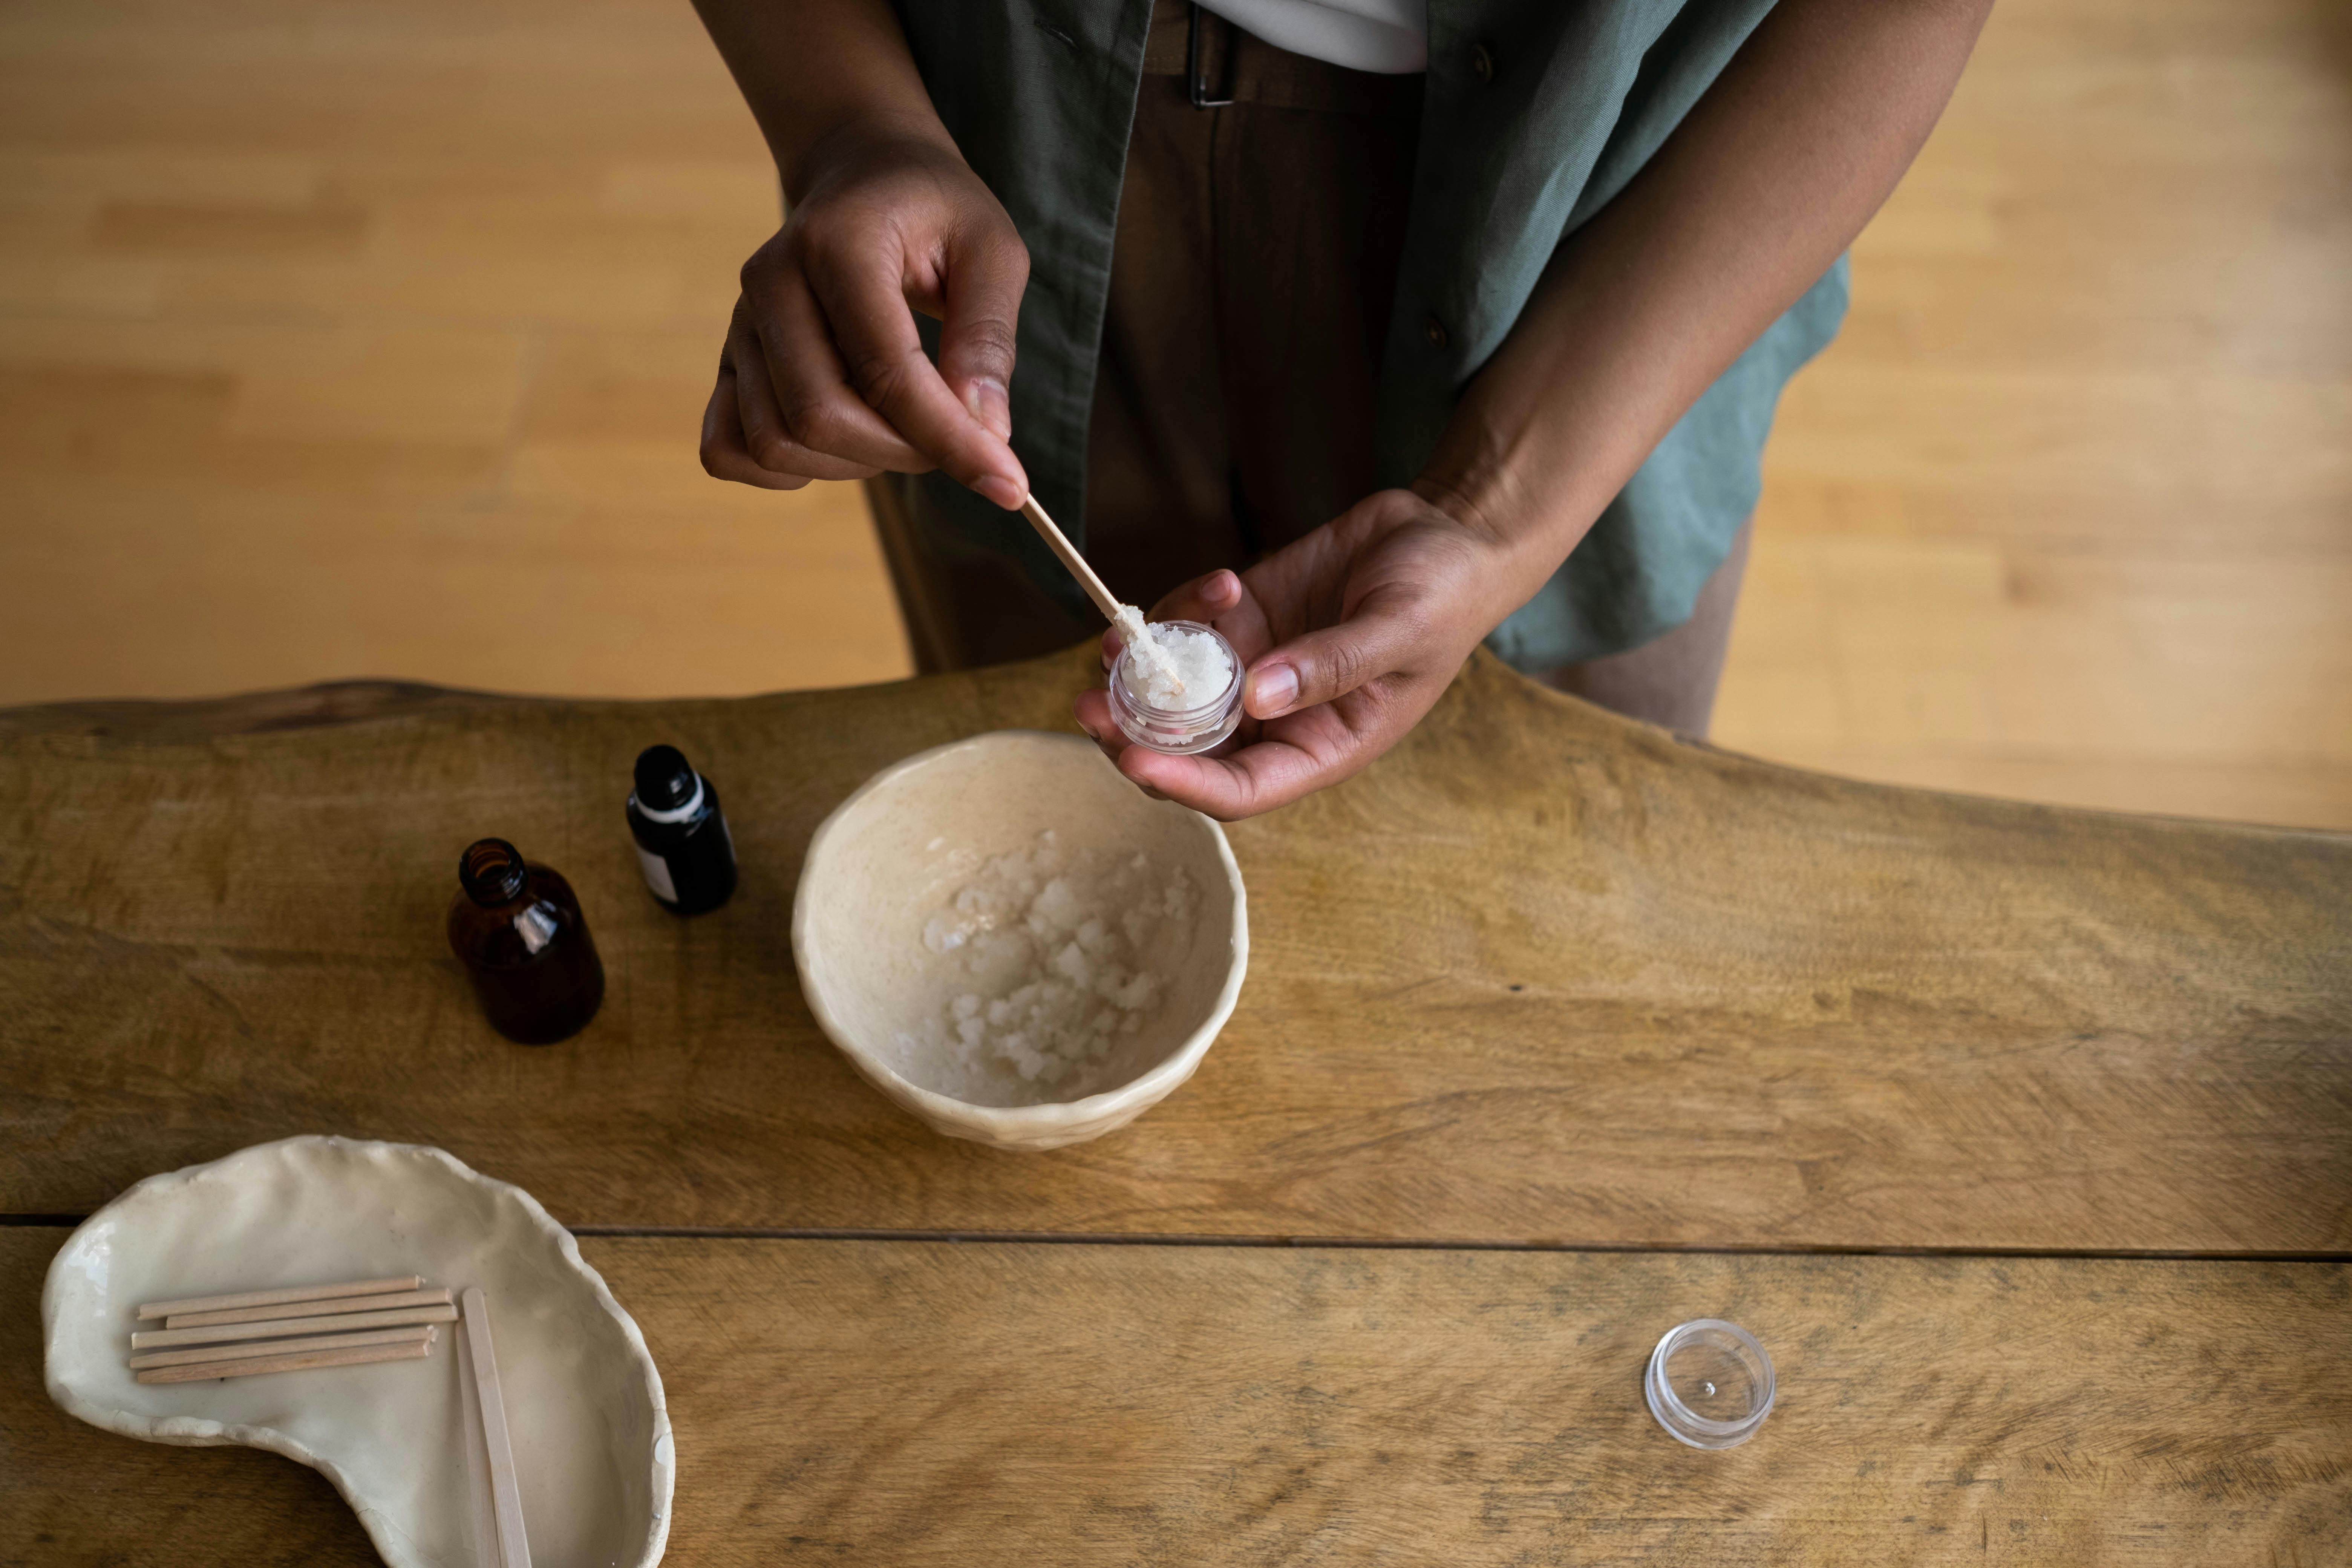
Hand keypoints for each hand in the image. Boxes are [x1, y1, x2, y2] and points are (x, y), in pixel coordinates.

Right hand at [699, 124, 1029, 506]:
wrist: (865, 175)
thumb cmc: (934, 211)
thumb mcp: (992, 250)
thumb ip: (989, 337)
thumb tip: (988, 434)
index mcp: (837, 243)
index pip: (886, 372)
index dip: (950, 440)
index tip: (1010, 485)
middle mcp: (771, 283)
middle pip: (820, 417)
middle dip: (903, 453)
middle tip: (959, 439)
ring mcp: (740, 325)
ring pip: (778, 442)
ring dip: (855, 464)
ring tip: (905, 428)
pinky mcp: (729, 361)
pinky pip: (729, 449)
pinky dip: (789, 469)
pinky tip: (843, 446)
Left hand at [1072, 489, 1535, 819]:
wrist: (1448, 529)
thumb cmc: (1445, 593)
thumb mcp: (1402, 630)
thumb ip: (1332, 665)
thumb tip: (1260, 694)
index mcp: (1324, 746)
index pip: (1242, 791)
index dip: (1186, 785)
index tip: (1134, 762)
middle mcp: (1280, 718)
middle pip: (1190, 750)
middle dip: (1133, 735)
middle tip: (1087, 703)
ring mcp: (1256, 666)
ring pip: (1176, 690)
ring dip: (1141, 671)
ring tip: (1123, 635)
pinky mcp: (1245, 618)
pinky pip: (1189, 627)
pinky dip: (1184, 606)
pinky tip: (1221, 580)